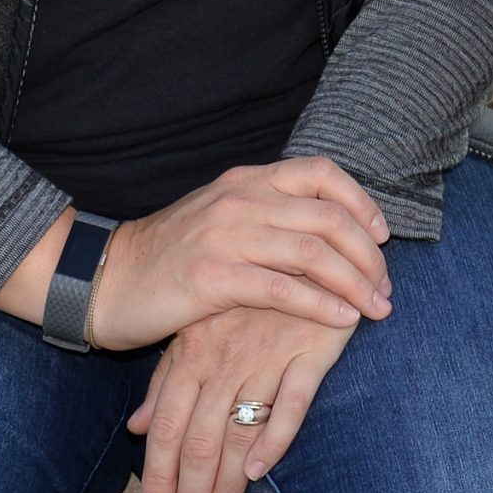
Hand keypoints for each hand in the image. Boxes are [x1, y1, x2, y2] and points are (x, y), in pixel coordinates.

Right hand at [0, 156, 390, 343]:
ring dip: (354, 282)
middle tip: (386, 286)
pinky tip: (342, 320)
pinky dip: (320, 304)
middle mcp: (241, 199)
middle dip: (367, 253)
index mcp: (247, 180)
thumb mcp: (221, 219)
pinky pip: (282, 288)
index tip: (381, 235)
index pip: (321, 172)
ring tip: (377, 308)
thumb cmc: (169, 256)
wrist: (106, 279)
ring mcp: (226, 235)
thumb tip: (323, 227)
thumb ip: (265, 214)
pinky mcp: (213, 277)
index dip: (360, 201)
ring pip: (313, 251)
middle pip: (328, 216)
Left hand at [131, 304, 356, 492]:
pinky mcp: (310, 352)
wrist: (306, 245)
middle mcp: (225, 358)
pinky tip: (261, 470)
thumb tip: (136, 427)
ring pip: (239, 430)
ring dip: (227, 481)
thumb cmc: (247, 293)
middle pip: (200, 438)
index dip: (159, 474)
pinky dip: (275, 437)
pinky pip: (291, 402)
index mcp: (193, 351)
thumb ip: (167, 378)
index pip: (167, 425)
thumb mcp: (198, 327)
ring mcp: (267, 355)